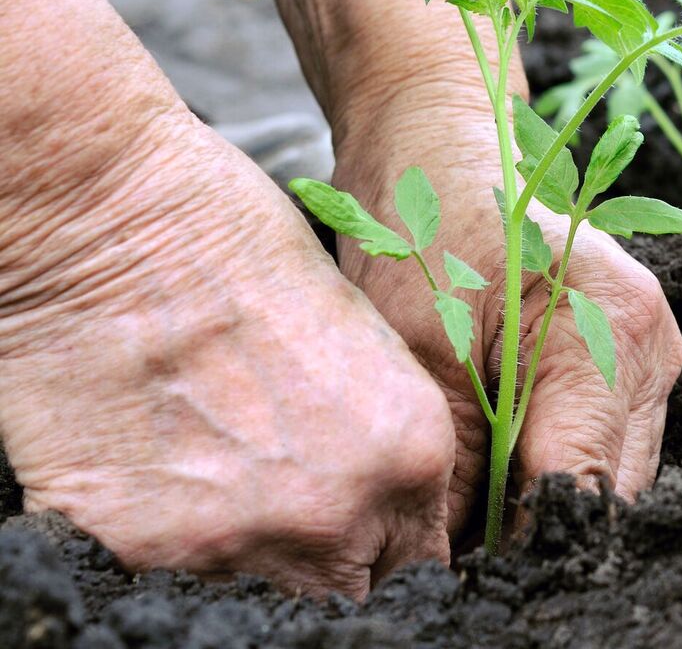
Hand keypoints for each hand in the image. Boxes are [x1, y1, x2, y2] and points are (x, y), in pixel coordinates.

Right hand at [0, 102, 457, 599]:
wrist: (119, 221)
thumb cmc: (242, 249)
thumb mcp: (362, 339)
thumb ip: (383, 441)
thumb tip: (379, 507)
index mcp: (410, 454)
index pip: (420, 564)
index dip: (386, 553)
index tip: (363, 544)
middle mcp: (338, 513)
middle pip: (348, 595)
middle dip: (329, 566)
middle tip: (290, 514)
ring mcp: (237, 540)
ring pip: (262, 602)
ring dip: (247, 559)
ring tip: (217, 482)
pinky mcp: (140, 548)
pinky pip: (167, 585)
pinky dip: (165, 547)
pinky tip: (156, 478)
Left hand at [331, 86, 681, 539]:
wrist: (438, 142)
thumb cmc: (423, 223)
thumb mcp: (419, 349)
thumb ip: (453, 466)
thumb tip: (452, 565)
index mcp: (612, 331)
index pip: (582, 489)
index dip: (520, 545)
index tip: (458, 571)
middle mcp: (651, 346)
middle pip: (609, 494)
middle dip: (534, 531)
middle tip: (452, 543)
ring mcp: (650, 353)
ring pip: (610, 477)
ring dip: (543, 501)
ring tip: (466, 505)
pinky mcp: (631, 358)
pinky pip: (602, 443)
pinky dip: (549, 466)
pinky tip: (494, 463)